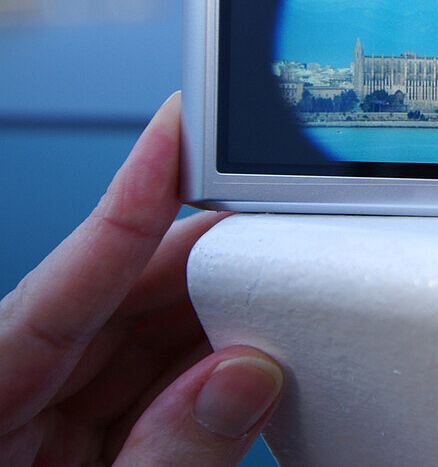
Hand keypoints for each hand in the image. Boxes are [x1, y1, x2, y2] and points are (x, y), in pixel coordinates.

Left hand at [0, 93, 282, 464]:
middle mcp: (13, 396)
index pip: (54, 288)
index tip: (177, 129)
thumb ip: (166, 455)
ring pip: (144, 343)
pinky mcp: (82, 446)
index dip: (125, 203)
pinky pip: (155, 391)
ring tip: (284, 307)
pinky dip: (212, 379)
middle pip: (112, 303)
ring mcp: (47, 422)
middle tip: (277, 232)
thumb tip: (247, 379)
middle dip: (203, 267)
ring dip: (219, 328)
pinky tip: (256, 364)